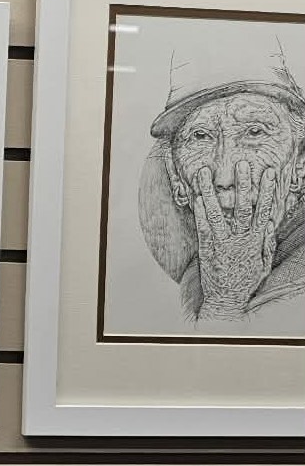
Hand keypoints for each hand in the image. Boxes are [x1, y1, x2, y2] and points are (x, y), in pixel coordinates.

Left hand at [192, 163, 276, 320]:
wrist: (226, 301)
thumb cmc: (245, 281)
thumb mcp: (263, 264)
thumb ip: (266, 243)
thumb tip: (268, 223)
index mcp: (255, 242)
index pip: (263, 211)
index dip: (265, 191)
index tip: (267, 173)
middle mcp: (239, 240)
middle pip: (241, 208)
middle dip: (242, 185)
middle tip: (240, 164)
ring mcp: (222, 244)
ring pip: (217, 214)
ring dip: (210, 191)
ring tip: (204, 172)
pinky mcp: (206, 249)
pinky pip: (203, 227)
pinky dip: (199, 212)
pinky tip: (196, 196)